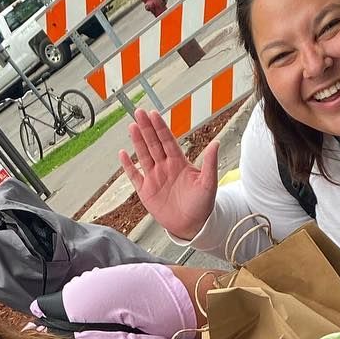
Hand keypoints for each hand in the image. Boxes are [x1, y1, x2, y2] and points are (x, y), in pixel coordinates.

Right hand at [119, 110, 220, 239]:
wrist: (192, 225)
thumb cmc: (203, 204)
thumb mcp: (208, 183)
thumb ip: (210, 163)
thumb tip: (216, 143)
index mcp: (179, 162)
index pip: (167, 140)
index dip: (160, 127)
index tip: (154, 114)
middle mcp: (165, 167)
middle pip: (153, 143)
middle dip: (146, 128)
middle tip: (139, 112)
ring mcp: (154, 177)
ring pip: (143, 155)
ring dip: (137, 141)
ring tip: (132, 126)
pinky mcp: (146, 191)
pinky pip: (134, 176)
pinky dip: (128, 166)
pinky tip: (123, 154)